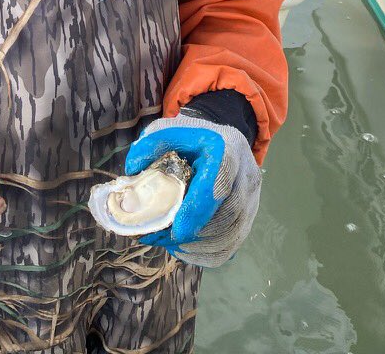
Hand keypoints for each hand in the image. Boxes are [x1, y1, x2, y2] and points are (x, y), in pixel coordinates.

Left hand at [124, 114, 261, 267]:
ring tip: (168, 244)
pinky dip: (205, 254)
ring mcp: (252, 200)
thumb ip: (150, 146)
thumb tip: (132, 173)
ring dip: (198, 247)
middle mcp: (246, 176)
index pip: (219, 183)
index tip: (176, 230)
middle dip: (193, 234)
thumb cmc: (190, 137)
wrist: (219, 142)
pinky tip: (183, 248)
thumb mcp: (167, 130)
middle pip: (227, 215)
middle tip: (161, 239)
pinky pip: (230, 248)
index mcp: (227, 148)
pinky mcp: (248, 219)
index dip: (198, 210)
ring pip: (230, 236)